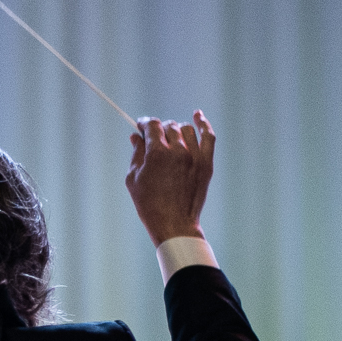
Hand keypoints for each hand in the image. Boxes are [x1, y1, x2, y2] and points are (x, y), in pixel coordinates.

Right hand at [125, 111, 214, 244]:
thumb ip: (136, 154)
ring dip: (175, 130)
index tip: (141, 126)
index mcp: (158, 154)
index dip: (145, 123)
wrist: (174, 224)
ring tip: (170, 139)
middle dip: (159, 129)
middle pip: (168, 126)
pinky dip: (202, 124)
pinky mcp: (206, 163)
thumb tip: (136, 136)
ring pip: (186, 129)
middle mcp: (178, 151)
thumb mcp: (134, 178)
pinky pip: (208, 136)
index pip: (152, 125)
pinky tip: (197, 115)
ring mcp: (195, 156)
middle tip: (154, 138)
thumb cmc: (149, 205)